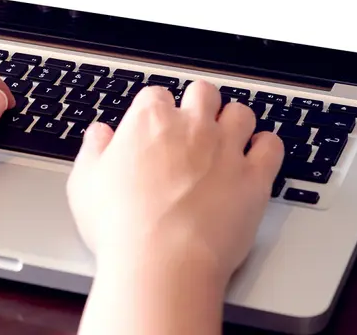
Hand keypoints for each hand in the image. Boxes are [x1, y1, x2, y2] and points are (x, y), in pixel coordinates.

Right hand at [67, 82, 283, 285]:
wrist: (161, 262)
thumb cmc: (121, 228)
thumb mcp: (85, 185)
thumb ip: (94, 151)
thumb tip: (99, 135)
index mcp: (149, 121)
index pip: (156, 95)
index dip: (155, 110)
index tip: (154, 126)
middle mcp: (192, 127)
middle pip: (203, 93)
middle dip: (199, 104)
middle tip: (193, 126)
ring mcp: (226, 149)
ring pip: (240, 113)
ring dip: (234, 122)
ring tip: (227, 139)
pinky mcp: (253, 178)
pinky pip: (271, 146)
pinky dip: (266, 147)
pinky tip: (257, 155)